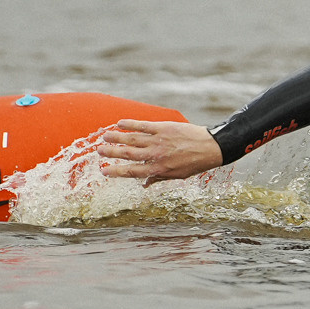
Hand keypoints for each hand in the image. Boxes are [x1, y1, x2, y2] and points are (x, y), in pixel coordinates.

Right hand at [96, 120, 223, 183]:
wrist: (210, 147)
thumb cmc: (194, 163)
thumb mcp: (177, 176)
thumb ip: (158, 178)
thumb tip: (144, 185)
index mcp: (158, 169)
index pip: (132, 171)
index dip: (116, 171)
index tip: (104, 170)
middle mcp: (156, 155)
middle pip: (128, 154)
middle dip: (112, 152)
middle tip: (98, 151)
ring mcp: (159, 141)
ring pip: (133, 139)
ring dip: (117, 137)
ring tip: (104, 136)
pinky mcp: (164, 127)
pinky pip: (143, 125)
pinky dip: (131, 124)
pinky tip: (120, 123)